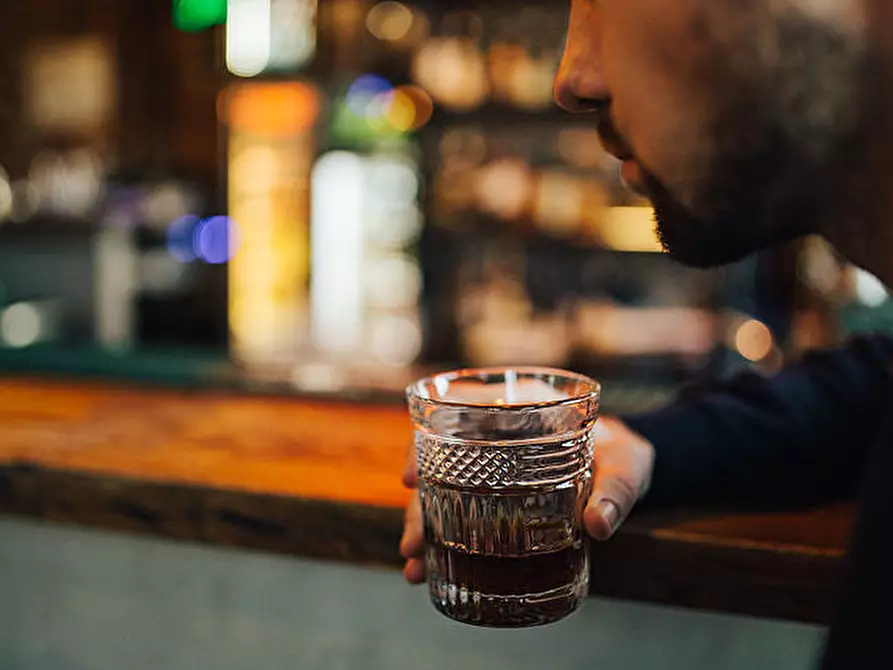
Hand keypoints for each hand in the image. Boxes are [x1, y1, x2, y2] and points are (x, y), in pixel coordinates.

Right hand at [399, 416, 655, 583]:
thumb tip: (598, 525)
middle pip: (442, 464)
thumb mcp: (627, 468)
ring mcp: (494, 469)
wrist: (628, 472)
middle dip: (420, 505)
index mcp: (522, 408)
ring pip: (445, 492)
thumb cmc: (625, 456)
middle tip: (411, 544)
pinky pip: (464, 512)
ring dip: (425, 526)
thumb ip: (616, 491)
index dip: (425, 443)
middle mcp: (498, 437)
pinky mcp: (499, 497)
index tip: (409, 477)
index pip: (458, 413)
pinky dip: (446, 539)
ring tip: (413, 567)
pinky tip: (431, 568)